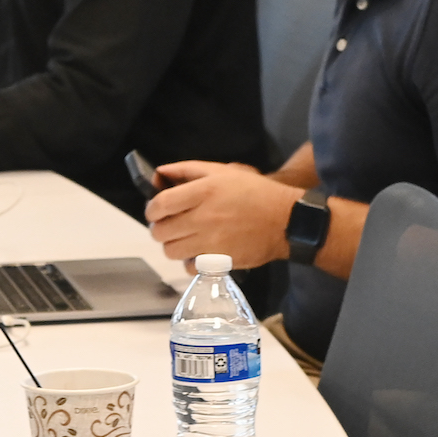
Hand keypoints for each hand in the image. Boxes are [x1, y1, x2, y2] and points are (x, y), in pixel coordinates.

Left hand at [147, 161, 306, 268]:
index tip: (155, 211)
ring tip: (184, 238)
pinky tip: (199, 252)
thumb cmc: (255, 191)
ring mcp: (210, 242)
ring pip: (171, 251)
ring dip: (173, 245)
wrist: (286, 221)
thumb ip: (187, 170)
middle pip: (160, 231)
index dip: (151, 209)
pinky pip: (189, 267)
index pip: (160, 205)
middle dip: (160, 228)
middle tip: (170, 224)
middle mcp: (203, 218)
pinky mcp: (218, 262)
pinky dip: (189, 261)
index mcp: (203, 191)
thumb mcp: (223, 170)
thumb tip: (158, 175)